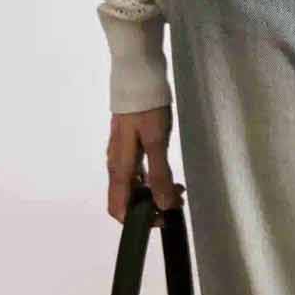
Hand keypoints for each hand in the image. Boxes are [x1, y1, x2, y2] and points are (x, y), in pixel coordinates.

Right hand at [106, 103, 185, 225]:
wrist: (138, 74)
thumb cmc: (146, 108)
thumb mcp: (156, 141)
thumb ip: (159, 174)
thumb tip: (164, 205)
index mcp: (120, 167)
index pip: (118, 208)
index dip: (137, 220)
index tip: (162, 217)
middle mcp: (116, 163)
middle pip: (127, 198)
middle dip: (151, 206)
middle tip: (177, 199)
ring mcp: (121, 153)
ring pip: (134, 184)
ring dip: (154, 191)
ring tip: (178, 186)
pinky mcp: (128, 143)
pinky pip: (137, 170)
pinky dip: (152, 177)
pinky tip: (168, 172)